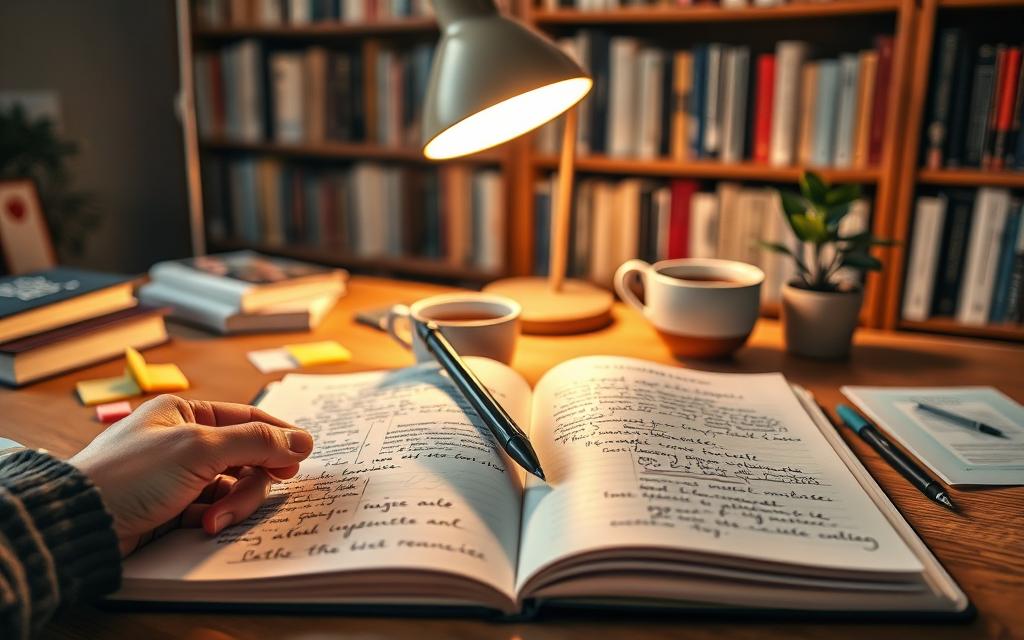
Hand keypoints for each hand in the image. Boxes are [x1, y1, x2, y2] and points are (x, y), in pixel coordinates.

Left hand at [70, 394, 313, 555]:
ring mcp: (177, 475)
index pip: (246, 418)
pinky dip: (213, 519)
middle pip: (244, 457)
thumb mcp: (199, 448)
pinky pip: (212, 509)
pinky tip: (201, 528)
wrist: (80, 523)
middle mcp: (182, 440)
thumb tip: (302, 439)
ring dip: (229, 506)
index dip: (278, 437)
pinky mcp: (172, 507)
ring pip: (231, 487)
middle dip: (247, 483)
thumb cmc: (130, 475)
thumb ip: (255, 441)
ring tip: (210, 522)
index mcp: (184, 413)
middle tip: (248, 500)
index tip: (302, 456)